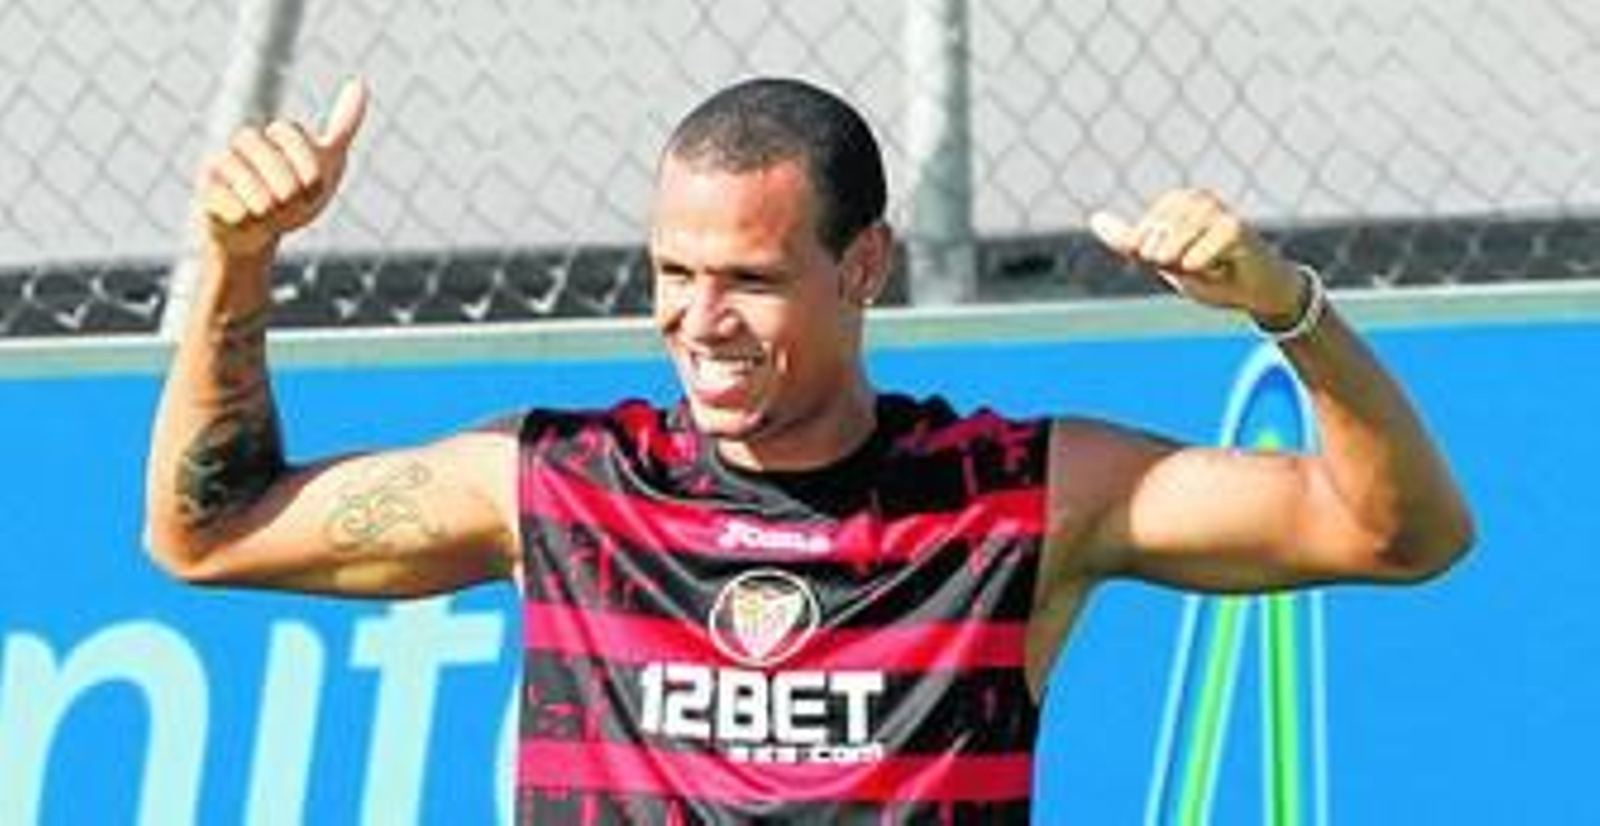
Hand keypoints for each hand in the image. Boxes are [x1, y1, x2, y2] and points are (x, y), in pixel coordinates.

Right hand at [198, 78, 368, 256]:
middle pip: (259, 146)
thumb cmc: (295, 196)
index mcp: (274, 135)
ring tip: (268, 212)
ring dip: (262, 199)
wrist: (264, 233)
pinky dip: (240, 213)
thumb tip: (360, 82)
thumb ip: (342, 125)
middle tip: (291, 202)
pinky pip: (220, 197)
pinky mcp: (206, 190)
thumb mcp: (327, 162)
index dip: (305, 163)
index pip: (288, 131)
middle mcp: (245, 144)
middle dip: (284, 183)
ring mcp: (222, 164)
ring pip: (236, 169)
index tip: (315, 188)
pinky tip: (246, 218)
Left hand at [1089, 189, 1304, 324]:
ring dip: (1187, 270)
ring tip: (1211, 267)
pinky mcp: (1235, 227)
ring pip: (1171, 250)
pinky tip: (1220, 268)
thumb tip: (1095, 218)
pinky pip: (1196, 256)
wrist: (1256, 291)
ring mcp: (1216, 209)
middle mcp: (1195, 198)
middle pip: (1152, 246)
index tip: (1184, 261)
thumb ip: (1129, 241)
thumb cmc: (1212, 274)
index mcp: (1175, 201)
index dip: (1157, 262)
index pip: (1138, 241)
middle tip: (1202, 266)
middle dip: (1172, 267)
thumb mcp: (1163, 259)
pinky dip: (1202, 268)